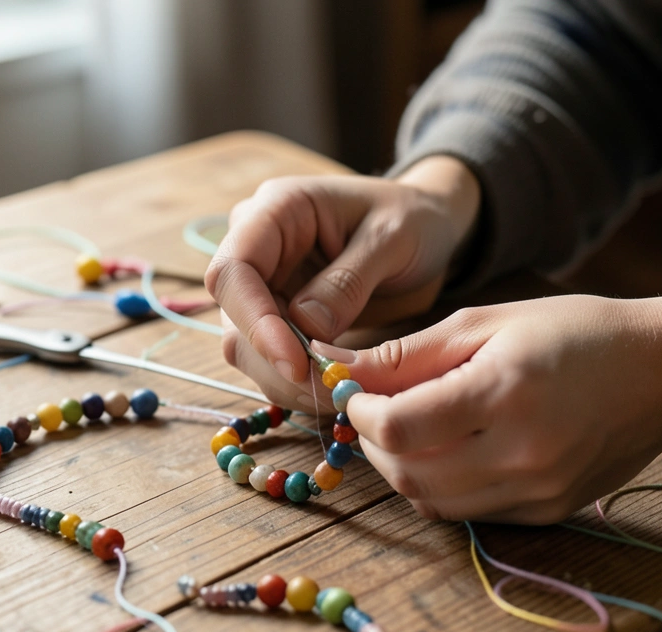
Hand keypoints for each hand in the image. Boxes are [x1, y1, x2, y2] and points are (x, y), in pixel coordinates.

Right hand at [207, 156, 479, 408]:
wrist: (427, 226)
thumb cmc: (412, 218)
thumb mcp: (392, 239)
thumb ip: (348, 281)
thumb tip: (305, 327)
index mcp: (278, 208)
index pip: (235, 269)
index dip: (255, 320)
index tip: (293, 363)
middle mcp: (258, 245)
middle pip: (235, 315)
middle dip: (273, 361)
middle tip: (326, 390)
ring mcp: (265, 283)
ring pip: (246, 345)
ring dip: (283, 379)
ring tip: (336, 392)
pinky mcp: (279, 315)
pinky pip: (270, 357)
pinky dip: (295, 381)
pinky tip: (331, 388)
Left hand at [326, 295, 661, 523]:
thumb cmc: (575, 332)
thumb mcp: (488, 323)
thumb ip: (408, 354)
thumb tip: (336, 368)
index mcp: (504, 392)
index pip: (397, 427)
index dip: (358, 413)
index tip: (353, 391)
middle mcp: (521, 452)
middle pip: (406, 473)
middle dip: (372, 444)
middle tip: (373, 411)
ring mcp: (537, 490)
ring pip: (431, 502)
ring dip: (401, 469)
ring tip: (408, 429)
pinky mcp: (547, 512)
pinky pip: (468, 512)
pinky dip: (441, 486)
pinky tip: (450, 449)